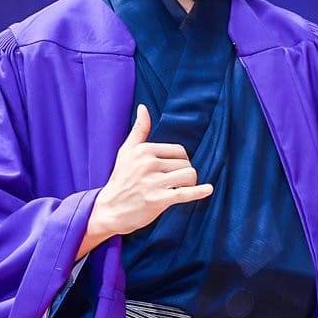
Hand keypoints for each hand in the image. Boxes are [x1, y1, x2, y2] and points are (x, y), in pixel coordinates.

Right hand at [92, 104, 213, 236]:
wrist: (109, 210)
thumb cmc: (120, 179)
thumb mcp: (126, 152)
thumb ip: (139, 130)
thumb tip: (143, 107)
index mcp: (143, 150)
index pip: (179, 150)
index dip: (180, 161)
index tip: (171, 171)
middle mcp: (148, 164)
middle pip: (186, 163)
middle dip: (184, 173)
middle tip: (172, 182)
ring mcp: (154, 182)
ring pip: (189, 176)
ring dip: (189, 184)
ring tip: (179, 189)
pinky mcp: (158, 200)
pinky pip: (185, 193)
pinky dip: (199, 192)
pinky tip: (208, 189)